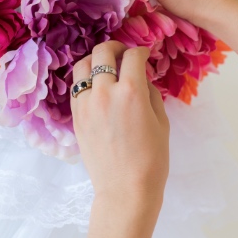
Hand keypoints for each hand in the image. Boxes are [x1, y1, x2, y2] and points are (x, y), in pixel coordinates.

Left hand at [71, 40, 169, 207]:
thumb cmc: (152, 159)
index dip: (141, 51)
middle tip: (123, 53)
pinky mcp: (76, 117)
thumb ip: (150, 93)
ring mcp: (86, 105)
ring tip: (105, 67)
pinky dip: (85, 81)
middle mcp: (105, 92)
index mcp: (131, 92)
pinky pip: (76, 88)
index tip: (144, 54)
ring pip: (82, 66)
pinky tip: (96, 87)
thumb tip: (141, 78)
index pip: (133, 56)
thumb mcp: (161, 121)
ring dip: (95, 61)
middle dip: (115, 47)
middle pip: (102, 52)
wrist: (125, 189)